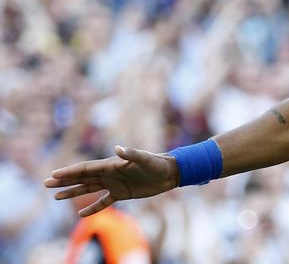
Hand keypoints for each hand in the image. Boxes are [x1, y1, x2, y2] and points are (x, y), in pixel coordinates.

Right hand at [44, 146, 178, 215]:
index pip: (86, 168)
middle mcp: (110, 173)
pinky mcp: (122, 194)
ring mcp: (114, 184)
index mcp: (112, 165)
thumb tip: (117, 148)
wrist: (170, 173)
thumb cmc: (158, 163)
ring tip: (55, 197)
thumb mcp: (145, 158)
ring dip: (72, 192)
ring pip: (88, 189)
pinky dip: (92, 208)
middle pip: (82, 178)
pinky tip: (80, 213)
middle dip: (64, 181)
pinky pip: (103, 202)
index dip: (69, 171)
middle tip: (45, 183)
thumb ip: (131, 153)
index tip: (53, 174)